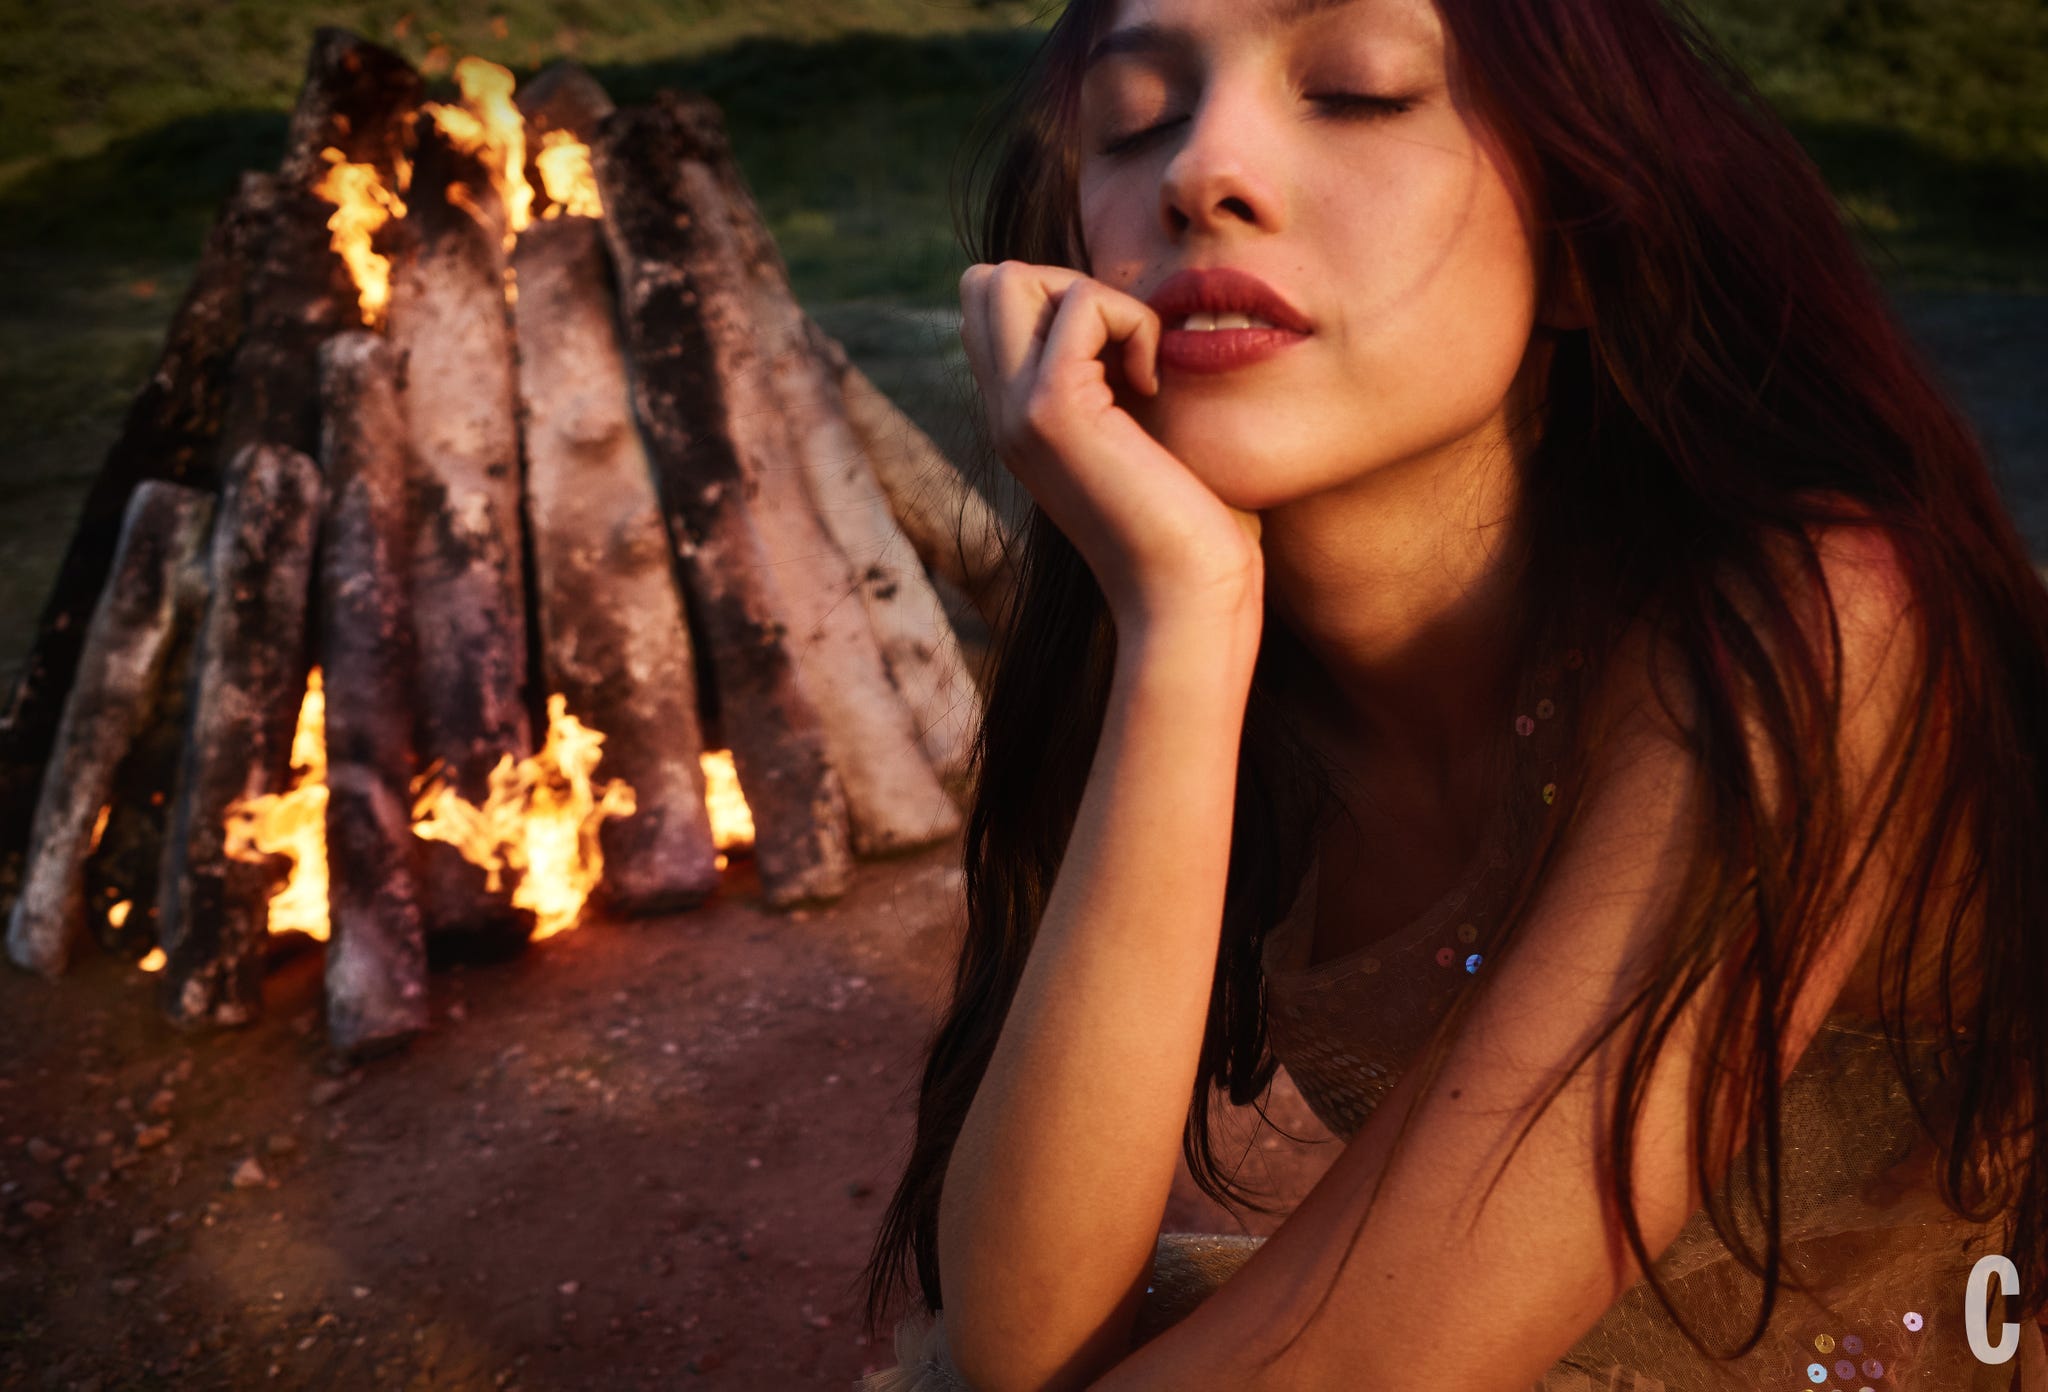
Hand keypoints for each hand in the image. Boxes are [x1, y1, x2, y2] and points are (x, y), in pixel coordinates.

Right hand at [958, 261, 1263, 631]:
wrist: (1185, 601)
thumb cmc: (1192, 534)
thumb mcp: (1142, 442)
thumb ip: (1119, 386)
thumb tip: (1139, 325)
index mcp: (1018, 421)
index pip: (990, 309)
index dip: (1059, 302)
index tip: (1117, 360)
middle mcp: (1002, 414)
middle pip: (987, 282)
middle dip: (1067, 286)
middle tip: (1122, 351)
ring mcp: (1016, 413)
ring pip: (1011, 277)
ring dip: (1093, 297)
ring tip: (1136, 364)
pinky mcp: (1051, 413)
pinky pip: (1082, 304)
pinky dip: (1133, 322)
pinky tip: (1152, 384)